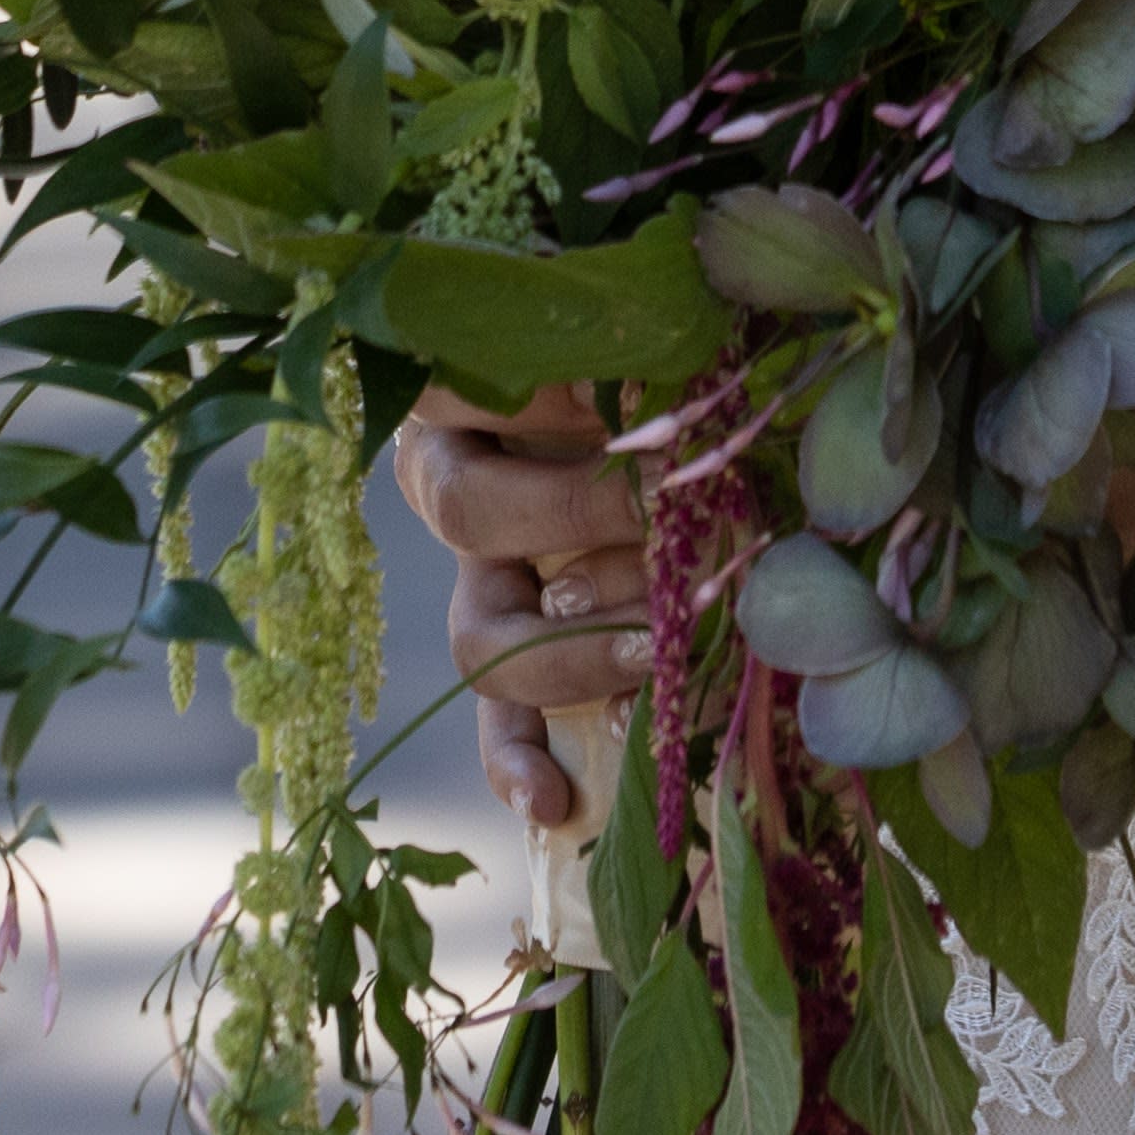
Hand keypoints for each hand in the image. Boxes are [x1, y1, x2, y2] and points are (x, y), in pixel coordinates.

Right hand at [394, 380, 648, 828]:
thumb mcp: (628, 333)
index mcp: (466, 394)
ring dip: (577, 647)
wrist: (643, 417)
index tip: (628, 386)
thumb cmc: (639, 356)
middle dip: (578, 513)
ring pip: (482, 635)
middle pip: (471, 513)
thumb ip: (638, 345)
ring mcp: (477, 580)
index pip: (462, 381)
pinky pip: (495, 721)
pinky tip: (553, 800)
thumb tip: (682, 377)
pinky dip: (518, 762)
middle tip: (669, 502)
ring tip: (657, 644)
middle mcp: (452, 485)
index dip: (544, 389)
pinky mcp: (510, 654)